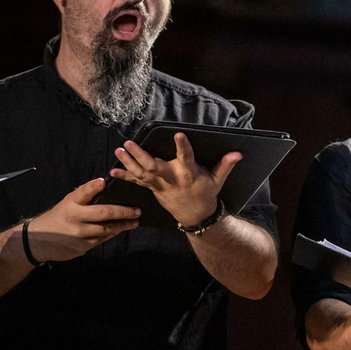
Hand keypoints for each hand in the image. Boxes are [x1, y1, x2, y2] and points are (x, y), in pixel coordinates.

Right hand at [25, 178, 142, 261]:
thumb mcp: (67, 204)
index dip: (93, 186)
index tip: (103, 181)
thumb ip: (85, 198)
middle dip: (123, 211)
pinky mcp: (82, 246)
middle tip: (137, 210)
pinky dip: (113, 234)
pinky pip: (102, 239)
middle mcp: (74, 218)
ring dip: (123, 225)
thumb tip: (106, 187)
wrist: (38, 241)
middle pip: (103, 213)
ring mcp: (79, 234)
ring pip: (106, 229)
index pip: (82, 192)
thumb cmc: (59, 217)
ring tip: (134, 221)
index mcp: (70, 204)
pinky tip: (121, 230)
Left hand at [111, 132, 236, 226]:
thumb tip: (237, 153)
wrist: (195, 215)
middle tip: (129, 143)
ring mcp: (160, 185)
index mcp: (189, 173)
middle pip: (154, 166)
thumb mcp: (218, 180)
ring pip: (142, 173)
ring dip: (128, 162)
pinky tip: (113, 171)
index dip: (183, 146)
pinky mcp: (153, 189)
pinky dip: (125, 177)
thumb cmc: (206, 194)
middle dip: (141, 155)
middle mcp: (172, 179)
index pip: (186, 157)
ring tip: (119, 150)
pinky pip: (137, 182)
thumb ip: (225, 165)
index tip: (178, 134)